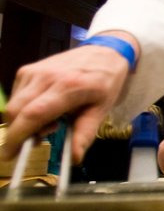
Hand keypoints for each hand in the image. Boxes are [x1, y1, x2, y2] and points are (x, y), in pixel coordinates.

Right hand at [1, 40, 133, 162]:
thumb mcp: (102, 109)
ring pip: (13, 105)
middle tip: (39, 139)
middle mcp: (46, 76)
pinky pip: (16, 96)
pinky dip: (23, 109)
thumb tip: (73, 158)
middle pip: (15, 111)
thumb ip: (85, 134)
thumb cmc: (105, 81)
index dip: (18, 136)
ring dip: (22, 121)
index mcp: (68, 86)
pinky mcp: (28, 69)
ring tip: (50, 121)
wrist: (105, 51)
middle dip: (19, 133)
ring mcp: (34, 71)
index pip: (33, 114)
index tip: (11, 155)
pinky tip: (44, 108)